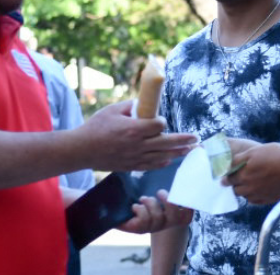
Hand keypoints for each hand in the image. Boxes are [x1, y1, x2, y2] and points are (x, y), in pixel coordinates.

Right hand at [81, 101, 196, 171]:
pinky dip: (163, 162)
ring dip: (179, 153)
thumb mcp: (112, 110)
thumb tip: (145, 103)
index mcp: (133, 129)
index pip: (159, 125)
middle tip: (197, 139)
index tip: (160, 121)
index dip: (161, 122)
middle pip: (167, 143)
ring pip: (163, 156)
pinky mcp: (133, 166)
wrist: (82, 150)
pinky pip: (153, 165)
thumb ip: (131, 106)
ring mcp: (136, 158)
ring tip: (191, 150)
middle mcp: (138, 145)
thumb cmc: (96, 127)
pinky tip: (171, 158)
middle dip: (184, 140)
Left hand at [119, 190, 193, 233]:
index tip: (180, 195)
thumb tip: (169, 162)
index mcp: (169, 216)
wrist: (116, 211)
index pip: (186, 217)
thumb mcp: (152, 189)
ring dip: (150, 203)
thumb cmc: (138, 197)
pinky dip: (140, 210)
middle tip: (160, 192)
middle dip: (168, 202)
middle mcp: (163, 224)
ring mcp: (151, 228)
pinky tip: (135, 206)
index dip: (187, 208)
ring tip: (143, 198)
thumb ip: (163, 183)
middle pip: (175, 217)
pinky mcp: (138, 229)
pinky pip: (144, 220)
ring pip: (158, 217)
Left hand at [226, 143, 279, 205]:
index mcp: (243, 175)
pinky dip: (254, 197)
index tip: (226, 177)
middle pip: (236, 190)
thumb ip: (239, 159)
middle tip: (239, 180)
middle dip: (235, 185)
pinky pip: (256, 202)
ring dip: (245, 191)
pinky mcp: (269, 199)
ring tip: (250, 184)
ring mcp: (259, 195)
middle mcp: (249, 188)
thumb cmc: (275, 155)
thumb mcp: (254, 151)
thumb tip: (228, 165)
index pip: (228, 180)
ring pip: (246, 197)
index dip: (226, 178)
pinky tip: (258, 190)